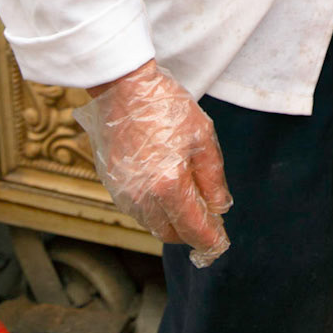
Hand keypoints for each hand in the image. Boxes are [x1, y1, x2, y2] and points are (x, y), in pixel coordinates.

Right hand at [78, 59, 230, 265]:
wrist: (125, 89)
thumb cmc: (166, 107)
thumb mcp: (202, 137)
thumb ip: (213, 178)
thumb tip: (220, 207)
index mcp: (169, 186)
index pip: (193, 229)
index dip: (209, 240)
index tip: (220, 244)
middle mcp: (142, 198)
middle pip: (170, 233)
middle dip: (190, 231)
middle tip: (208, 220)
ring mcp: (123, 194)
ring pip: (152, 223)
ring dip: (171, 219)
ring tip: (188, 199)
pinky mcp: (112, 185)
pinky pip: (137, 208)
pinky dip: (153, 206)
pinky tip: (164, 186)